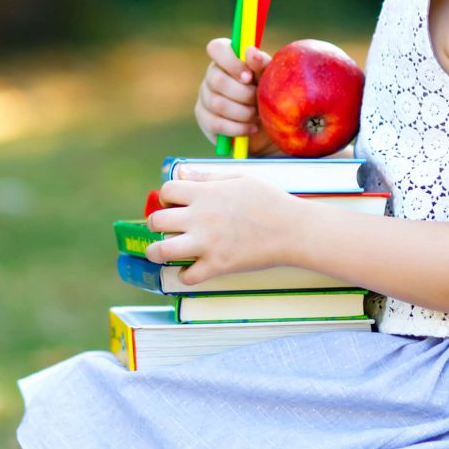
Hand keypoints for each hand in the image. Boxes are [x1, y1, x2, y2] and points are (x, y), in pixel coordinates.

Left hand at [144, 170, 298, 285]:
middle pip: (156, 220)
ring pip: (161, 250)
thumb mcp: (238, 177)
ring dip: (156, 251)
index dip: (166, 196)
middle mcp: (200, 217)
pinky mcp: (217, 266)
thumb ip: (206, 176)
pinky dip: (184, 275)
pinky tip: (190, 269)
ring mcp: (207, 243)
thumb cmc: (269, 200)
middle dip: (156, 223)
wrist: (293, 229)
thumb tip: (180, 171)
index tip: (174, 202)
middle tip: (166, 227)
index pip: (166, 190)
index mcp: (205, 193)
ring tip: (161, 250)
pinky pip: (187, 276)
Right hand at [194, 38, 277, 155]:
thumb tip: (250, 51)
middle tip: (257, 100)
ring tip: (257, 116)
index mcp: (227, 58)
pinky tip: (252, 128)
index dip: (231, 62)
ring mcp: (205, 97)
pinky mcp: (205, 118)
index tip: (248, 77)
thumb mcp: (269, 78)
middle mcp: (211, 74)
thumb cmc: (268, 94)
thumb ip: (261, 64)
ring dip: (243, 112)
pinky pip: (216, 124)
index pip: (216, 48)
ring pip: (217, 103)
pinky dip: (238, 128)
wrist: (268, 126)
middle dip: (243, 94)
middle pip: (217, 80)